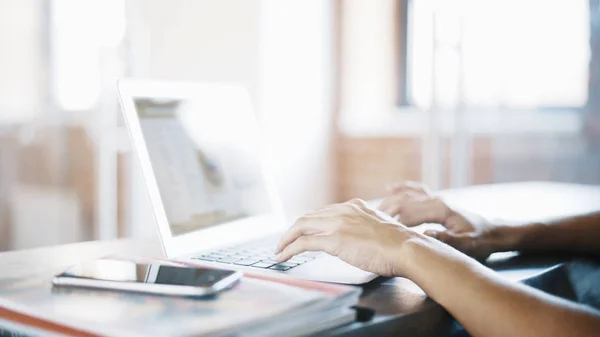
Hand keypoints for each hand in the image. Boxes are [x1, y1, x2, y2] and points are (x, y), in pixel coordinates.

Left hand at [274, 199, 419, 276]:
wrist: (406, 248)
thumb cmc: (399, 244)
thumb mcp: (380, 226)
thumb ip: (365, 226)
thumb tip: (359, 237)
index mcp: (354, 206)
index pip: (323, 211)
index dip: (309, 222)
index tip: (301, 231)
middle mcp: (343, 211)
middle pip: (308, 217)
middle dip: (293, 230)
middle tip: (283, 241)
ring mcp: (338, 224)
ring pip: (301, 227)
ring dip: (286, 239)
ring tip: (279, 250)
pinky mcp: (335, 240)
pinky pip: (304, 243)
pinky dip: (289, 249)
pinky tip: (283, 256)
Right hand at [379, 181, 507, 259]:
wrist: (495, 233)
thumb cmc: (481, 241)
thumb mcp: (467, 245)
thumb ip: (448, 239)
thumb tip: (425, 234)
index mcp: (440, 209)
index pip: (410, 213)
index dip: (393, 223)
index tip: (378, 232)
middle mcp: (436, 199)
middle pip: (404, 202)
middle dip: (385, 212)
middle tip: (368, 222)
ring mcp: (436, 198)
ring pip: (407, 196)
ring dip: (389, 202)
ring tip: (372, 211)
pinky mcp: (437, 200)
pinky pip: (416, 190)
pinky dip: (402, 188)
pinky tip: (390, 187)